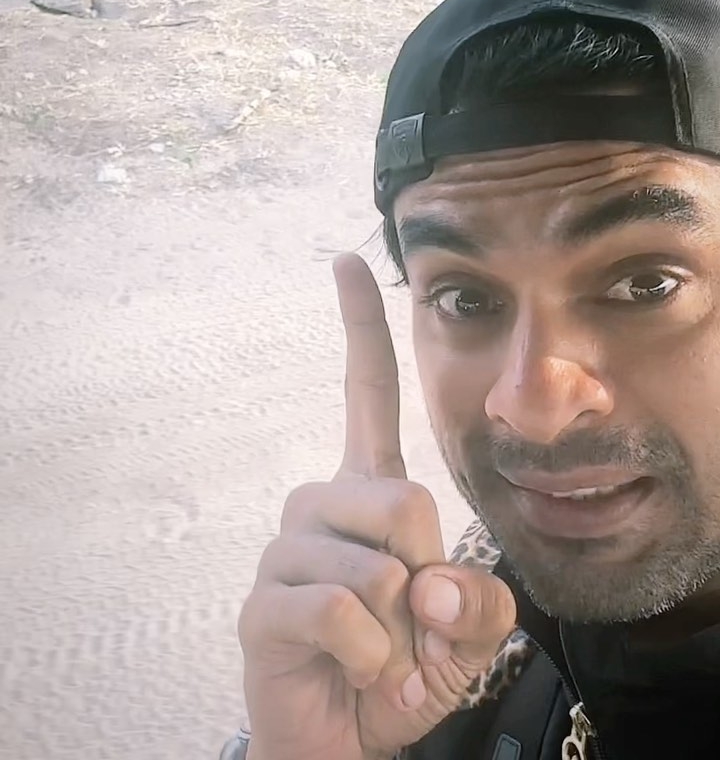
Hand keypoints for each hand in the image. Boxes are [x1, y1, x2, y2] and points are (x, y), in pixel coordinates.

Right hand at [238, 253, 515, 759]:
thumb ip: (478, 599)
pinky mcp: (264, 605)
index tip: (348, 260)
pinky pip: (342, 614)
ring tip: (380, 654)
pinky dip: (371, 658)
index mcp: (368, 490)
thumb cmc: (405, 668)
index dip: (361, 326)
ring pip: (378, 567)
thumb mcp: (469, 633)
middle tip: (412, 625)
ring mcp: (287, 551)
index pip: (367, 392)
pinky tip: (355, 671)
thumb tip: (425, 581)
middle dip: (430, 576)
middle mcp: (321, 503)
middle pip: (404, 499)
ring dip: (401, 631)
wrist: (346, 741)